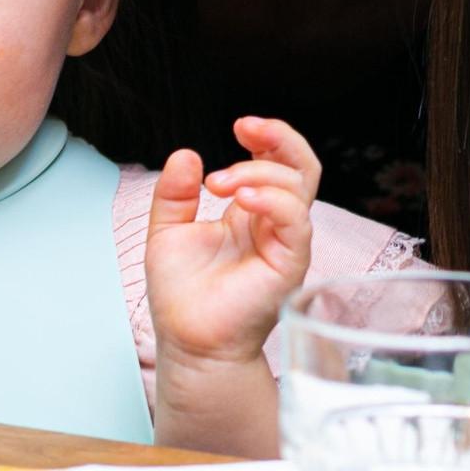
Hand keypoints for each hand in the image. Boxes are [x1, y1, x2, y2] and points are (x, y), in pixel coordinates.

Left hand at [145, 116, 320, 367]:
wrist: (187, 342)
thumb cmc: (182, 296)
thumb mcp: (167, 231)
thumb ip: (174, 193)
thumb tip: (186, 154)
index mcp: (250, 213)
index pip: (278, 163)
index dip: (267, 138)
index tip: (239, 127)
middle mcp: (273, 224)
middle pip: (302, 167)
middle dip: (279, 138)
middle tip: (244, 129)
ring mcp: (285, 243)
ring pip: (299, 187)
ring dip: (258, 171)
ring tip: (218, 184)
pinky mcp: (289, 264)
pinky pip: (297, 221)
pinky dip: (273, 199)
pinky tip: (242, 198)